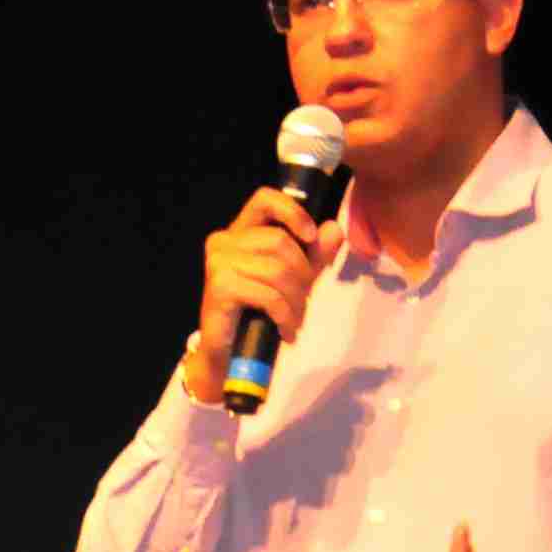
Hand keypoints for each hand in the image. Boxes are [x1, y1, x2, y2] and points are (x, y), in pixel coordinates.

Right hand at [189, 186, 333, 399]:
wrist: (229, 353)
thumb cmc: (257, 312)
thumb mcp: (294, 279)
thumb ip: (314, 254)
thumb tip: (334, 230)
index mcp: (239, 232)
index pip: (264, 199)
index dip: (292, 212)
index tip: (311, 236)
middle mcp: (223, 241)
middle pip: (279, 242)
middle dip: (302, 274)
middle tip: (304, 299)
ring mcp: (218, 263)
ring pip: (277, 270)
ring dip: (295, 300)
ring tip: (295, 320)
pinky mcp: (219, 287)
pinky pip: (268, 295)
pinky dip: (285, 315)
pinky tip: (286, 330)